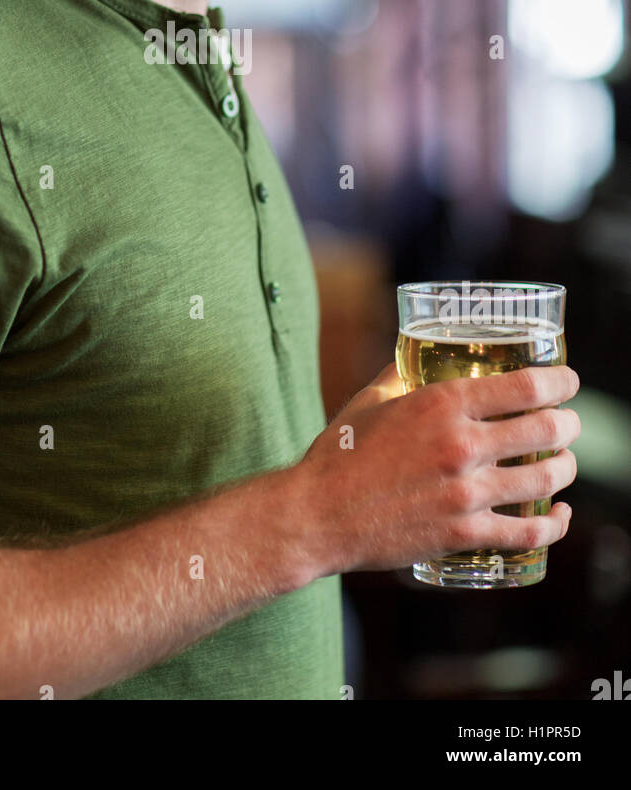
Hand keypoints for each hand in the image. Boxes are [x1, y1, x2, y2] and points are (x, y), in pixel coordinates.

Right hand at [294, 362, 580, 575]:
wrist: (318, 514)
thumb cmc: (339, 454)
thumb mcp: (371, 401)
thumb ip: (398, 374)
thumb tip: (411, 354)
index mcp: (441, 403)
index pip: (524, 386)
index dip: (561, 383)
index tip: (570, 382)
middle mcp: (461, 444)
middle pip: (546, 430)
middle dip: (569, 425)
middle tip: (570, 424)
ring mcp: (466, 493)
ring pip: (545, 479)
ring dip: (565, 469)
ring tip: (564, 464)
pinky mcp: (464, 534)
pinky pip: (527, 531)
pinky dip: (554, 525)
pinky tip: (560, 516)